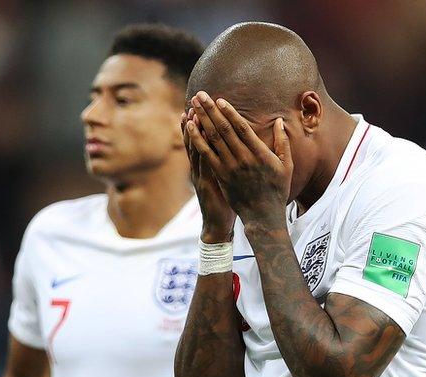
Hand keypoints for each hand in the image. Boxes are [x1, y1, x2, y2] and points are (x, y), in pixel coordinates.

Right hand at [183, 109, 235, 242]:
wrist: (218, 224)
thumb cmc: (225, 202)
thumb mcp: (223, 180)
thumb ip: (224, 163)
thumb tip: (232, 147)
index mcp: (207, 165)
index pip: (203, 139)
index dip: (200, 123)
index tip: (201, 106)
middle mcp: (201, 168)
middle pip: (197, 139)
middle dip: (197, 120)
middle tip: (195, 102)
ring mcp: (202, 175)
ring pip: (197, 149)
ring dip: (195, 131)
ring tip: (193, 113)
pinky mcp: (206, 183)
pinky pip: (204, 162)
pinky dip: (202, 149)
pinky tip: (203, 136)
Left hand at [185, 91, 292, 229]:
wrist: (263, 216)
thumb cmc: (277, 190)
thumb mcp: (286, 166)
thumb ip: (283, 142)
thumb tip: (279, 121)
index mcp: (260, 154)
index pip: (242, 128)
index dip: (230, 113)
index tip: (220, 100)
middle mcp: (243, 159)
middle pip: (224, 129)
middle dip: (211, 110)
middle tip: (200, 95)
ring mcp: (230, 168)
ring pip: (212, 139)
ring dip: (201, 120)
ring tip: (193, 105)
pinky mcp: (220, 176)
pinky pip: (206, 154)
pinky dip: (197, 139)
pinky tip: (190, 127)